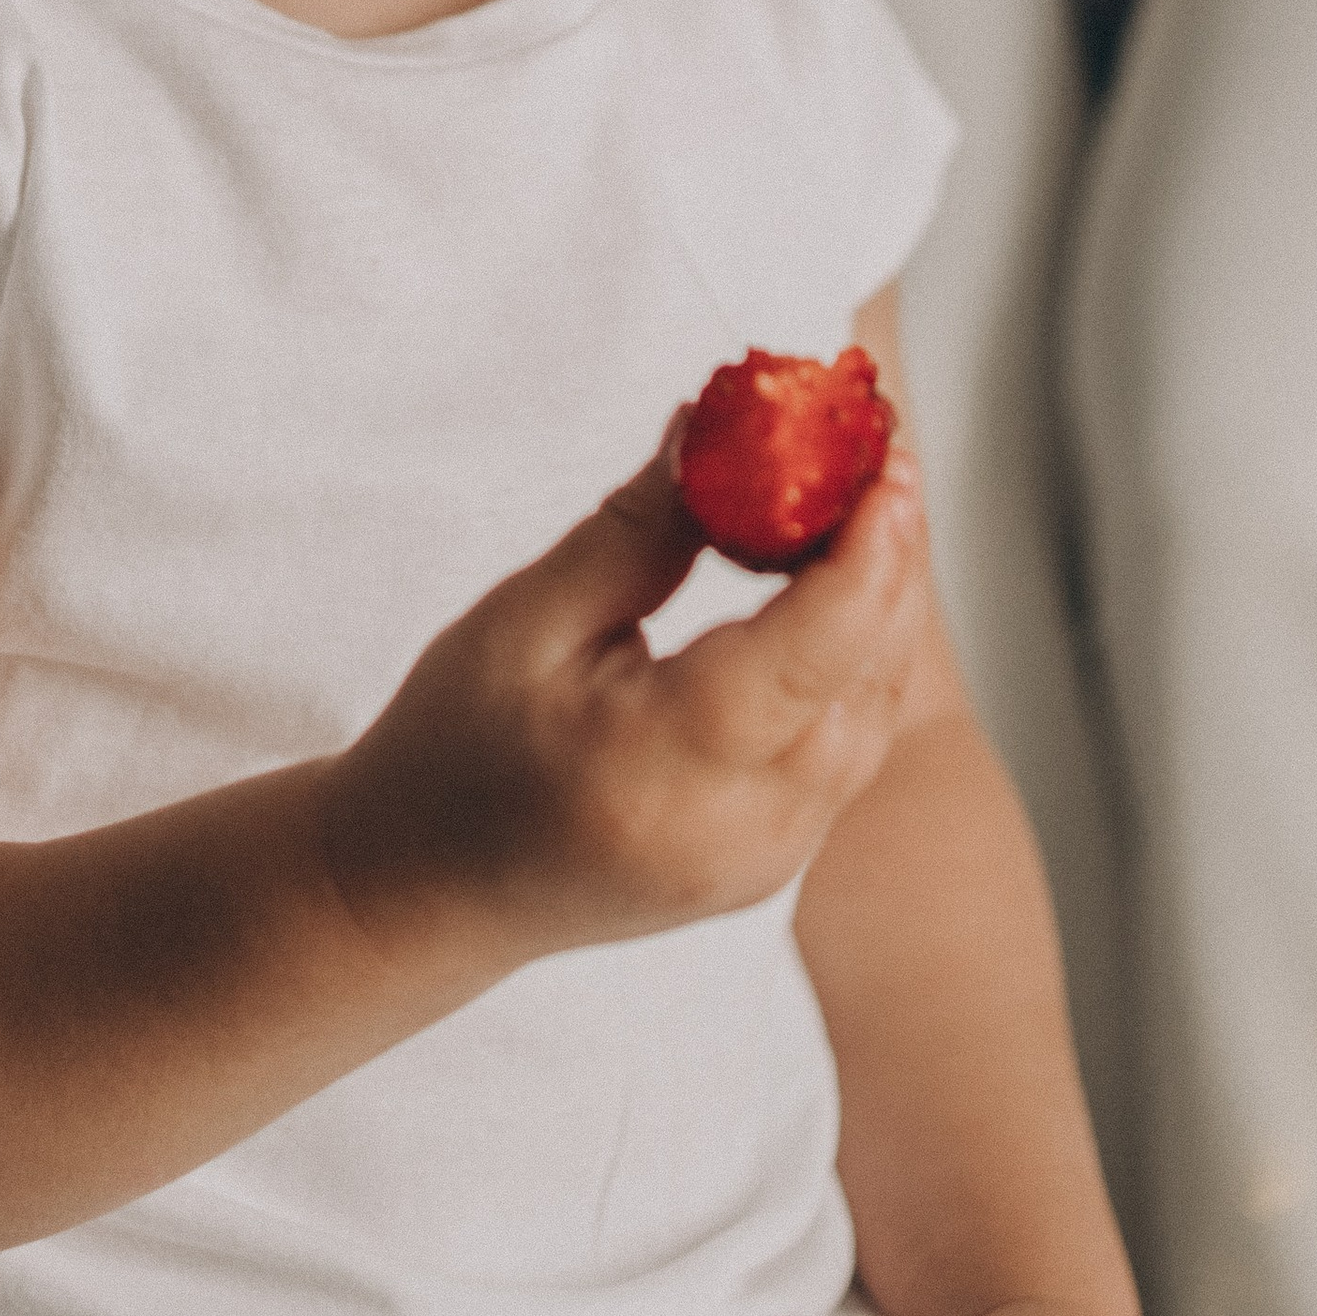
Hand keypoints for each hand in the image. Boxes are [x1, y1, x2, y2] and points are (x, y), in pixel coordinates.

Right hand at [320, 423, 934, 977]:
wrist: (426, 890)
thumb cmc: (454, 748)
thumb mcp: (526, 619)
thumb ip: (639, 530)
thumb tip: (720, 425)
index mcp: (668, 767)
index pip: (814, 650)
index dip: (869, 547)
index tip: (884, 454)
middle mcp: (742, 831)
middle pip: (866, 678)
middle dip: (890, 556)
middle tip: (881, 449)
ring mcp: (770, 860)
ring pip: (873, 713)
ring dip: (882, 602)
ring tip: (868, 497)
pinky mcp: (777, 862)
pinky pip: (848, 746)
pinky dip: (855, 657)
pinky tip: (835, 584)